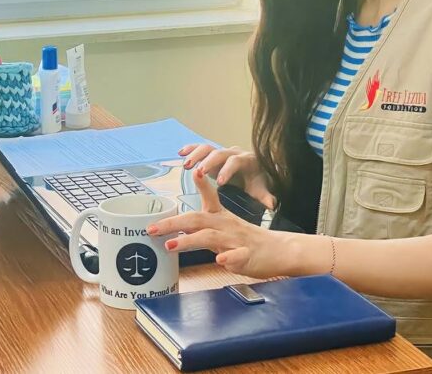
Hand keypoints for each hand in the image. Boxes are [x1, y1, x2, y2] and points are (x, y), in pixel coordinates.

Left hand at [148, 166, 291, 278]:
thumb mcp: (225, 225)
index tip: (192, 170)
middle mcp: (226, 225)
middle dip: (173, 224)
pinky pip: (237, 256)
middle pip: (197, 220)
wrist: (279, 251)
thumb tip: (179, 224)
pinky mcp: (247, 256)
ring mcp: (236, 240)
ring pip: (211, 237)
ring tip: (171, 246)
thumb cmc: (247, 239)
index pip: (209, 196)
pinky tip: (220, 260)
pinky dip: (228, 258)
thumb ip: (204, 222)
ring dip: (190, 241)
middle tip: (152, 228)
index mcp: (221, 217)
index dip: (199, 183)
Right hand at [177, 143, 276, 210]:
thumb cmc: (256, 180)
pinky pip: (200, 147)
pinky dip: (191, 149)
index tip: (219, 182)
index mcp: (246, 160)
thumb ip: (265, 196)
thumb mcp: (260, 188)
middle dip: (209, 162)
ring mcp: (221, 152)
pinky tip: (180, 154)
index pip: (236, 162)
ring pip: (208, 147)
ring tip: (186, 166)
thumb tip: (272, 204)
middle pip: (219, 153)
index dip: (227, 170)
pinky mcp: (212, 154)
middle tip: (198, 172)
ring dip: (196, 154)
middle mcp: (232, 153)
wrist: (254, 169)